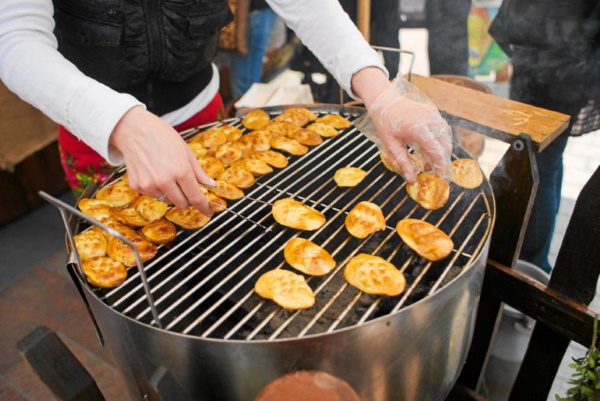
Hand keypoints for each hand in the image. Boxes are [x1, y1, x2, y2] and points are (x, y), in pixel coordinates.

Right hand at [109, 106, 213, 214]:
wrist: (134, 130)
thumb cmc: (162, 137)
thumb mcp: (187, 152)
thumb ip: (199, 172)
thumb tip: (211, 185)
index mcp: (181, 171)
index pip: (196, 198)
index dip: (204, 207)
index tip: (209, 212)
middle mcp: (164, 181)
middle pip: (182, 204)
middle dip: (188, 199)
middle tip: (187, 188)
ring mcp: (149, 185)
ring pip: (167, 201)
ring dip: (172, 194)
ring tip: (167, 175)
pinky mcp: (137, 186)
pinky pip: (153, 195)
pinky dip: (157, 189)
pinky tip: (154, 173)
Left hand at [352, 68, 452, 182]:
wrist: (385, 101)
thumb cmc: (386, 122)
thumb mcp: (391, 145)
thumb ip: (403, 162)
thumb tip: (411, 178)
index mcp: (419, 129)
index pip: (436, 151)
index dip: (440, 165)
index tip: (440, 176)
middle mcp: (430, 121)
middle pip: (445, 145)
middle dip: (442, 160)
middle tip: (434, 170)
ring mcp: (433, 115)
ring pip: (446, 137)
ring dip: (442, 150)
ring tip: (429, 160)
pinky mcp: (434, 112)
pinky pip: (443, 129)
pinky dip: (441, 140)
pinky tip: (430, 148)